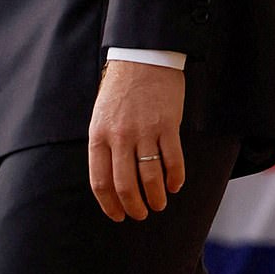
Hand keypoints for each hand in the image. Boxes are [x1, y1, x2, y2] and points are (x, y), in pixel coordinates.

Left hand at [88, 61, 185, 220]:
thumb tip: (110, 181)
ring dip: (157, 198)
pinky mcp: (167, 126)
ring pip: (151, 179)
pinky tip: (175, 185)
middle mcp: (120, 135)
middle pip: (126, 185)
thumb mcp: (101, 115)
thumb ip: (104, 144)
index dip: (109, 204)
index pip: (100, 180)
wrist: (141, 57)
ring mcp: (144, 131)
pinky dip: (175, 180)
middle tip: (141, 214)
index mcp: (99, 133)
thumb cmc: (120, 88)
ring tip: (159, 203)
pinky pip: (173, 162)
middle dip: (135, 207)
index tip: (118, 215)